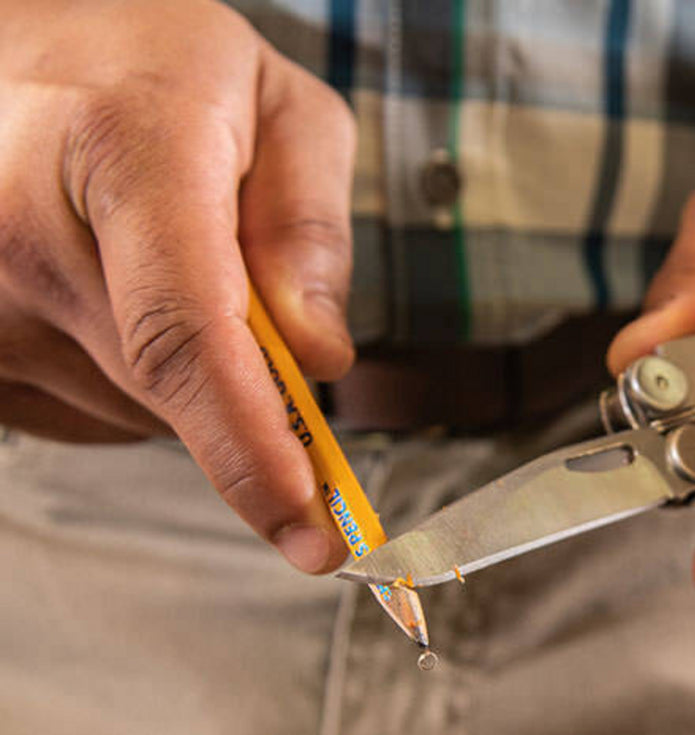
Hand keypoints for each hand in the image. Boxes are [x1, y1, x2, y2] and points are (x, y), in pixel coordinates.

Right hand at [0, 0, 355, 571]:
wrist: (23, 51)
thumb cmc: (152, 68)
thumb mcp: (278, 105)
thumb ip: (311, 225)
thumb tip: (318, 356)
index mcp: (125, 150)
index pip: (185, 335)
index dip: (249, 444)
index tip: (304, 519)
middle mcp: (23, 233)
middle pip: (170, 391)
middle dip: (251, 392)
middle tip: (276, 326)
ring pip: (134, 412)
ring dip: (189, 374)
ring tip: (170, 265)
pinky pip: (83, 412)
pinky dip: (135, 380)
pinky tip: (122, 298)